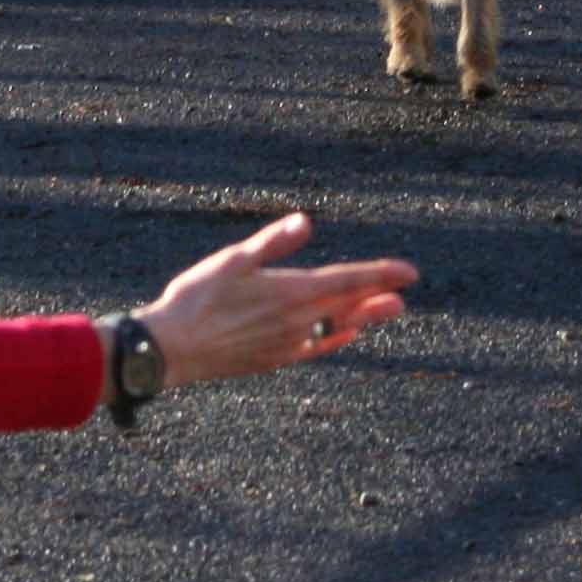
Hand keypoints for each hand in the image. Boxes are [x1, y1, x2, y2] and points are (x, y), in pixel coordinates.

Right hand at [135, 213, 418, 386]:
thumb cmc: (197, 299)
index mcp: (291, 291)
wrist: (173, 349)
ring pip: (336, 329)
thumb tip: (306, 222)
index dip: (380, 275)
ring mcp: (287, 344)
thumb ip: (273, 243)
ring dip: (362, 319)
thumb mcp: (233, 260)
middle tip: (404, 296)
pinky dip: (335, 340)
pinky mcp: (273, 360)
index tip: (409, 273)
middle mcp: (296, 321)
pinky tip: (345, 337)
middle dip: (377, 299)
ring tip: (385, 313)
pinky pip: (315, 348)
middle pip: (348, 307)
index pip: (348, 281)